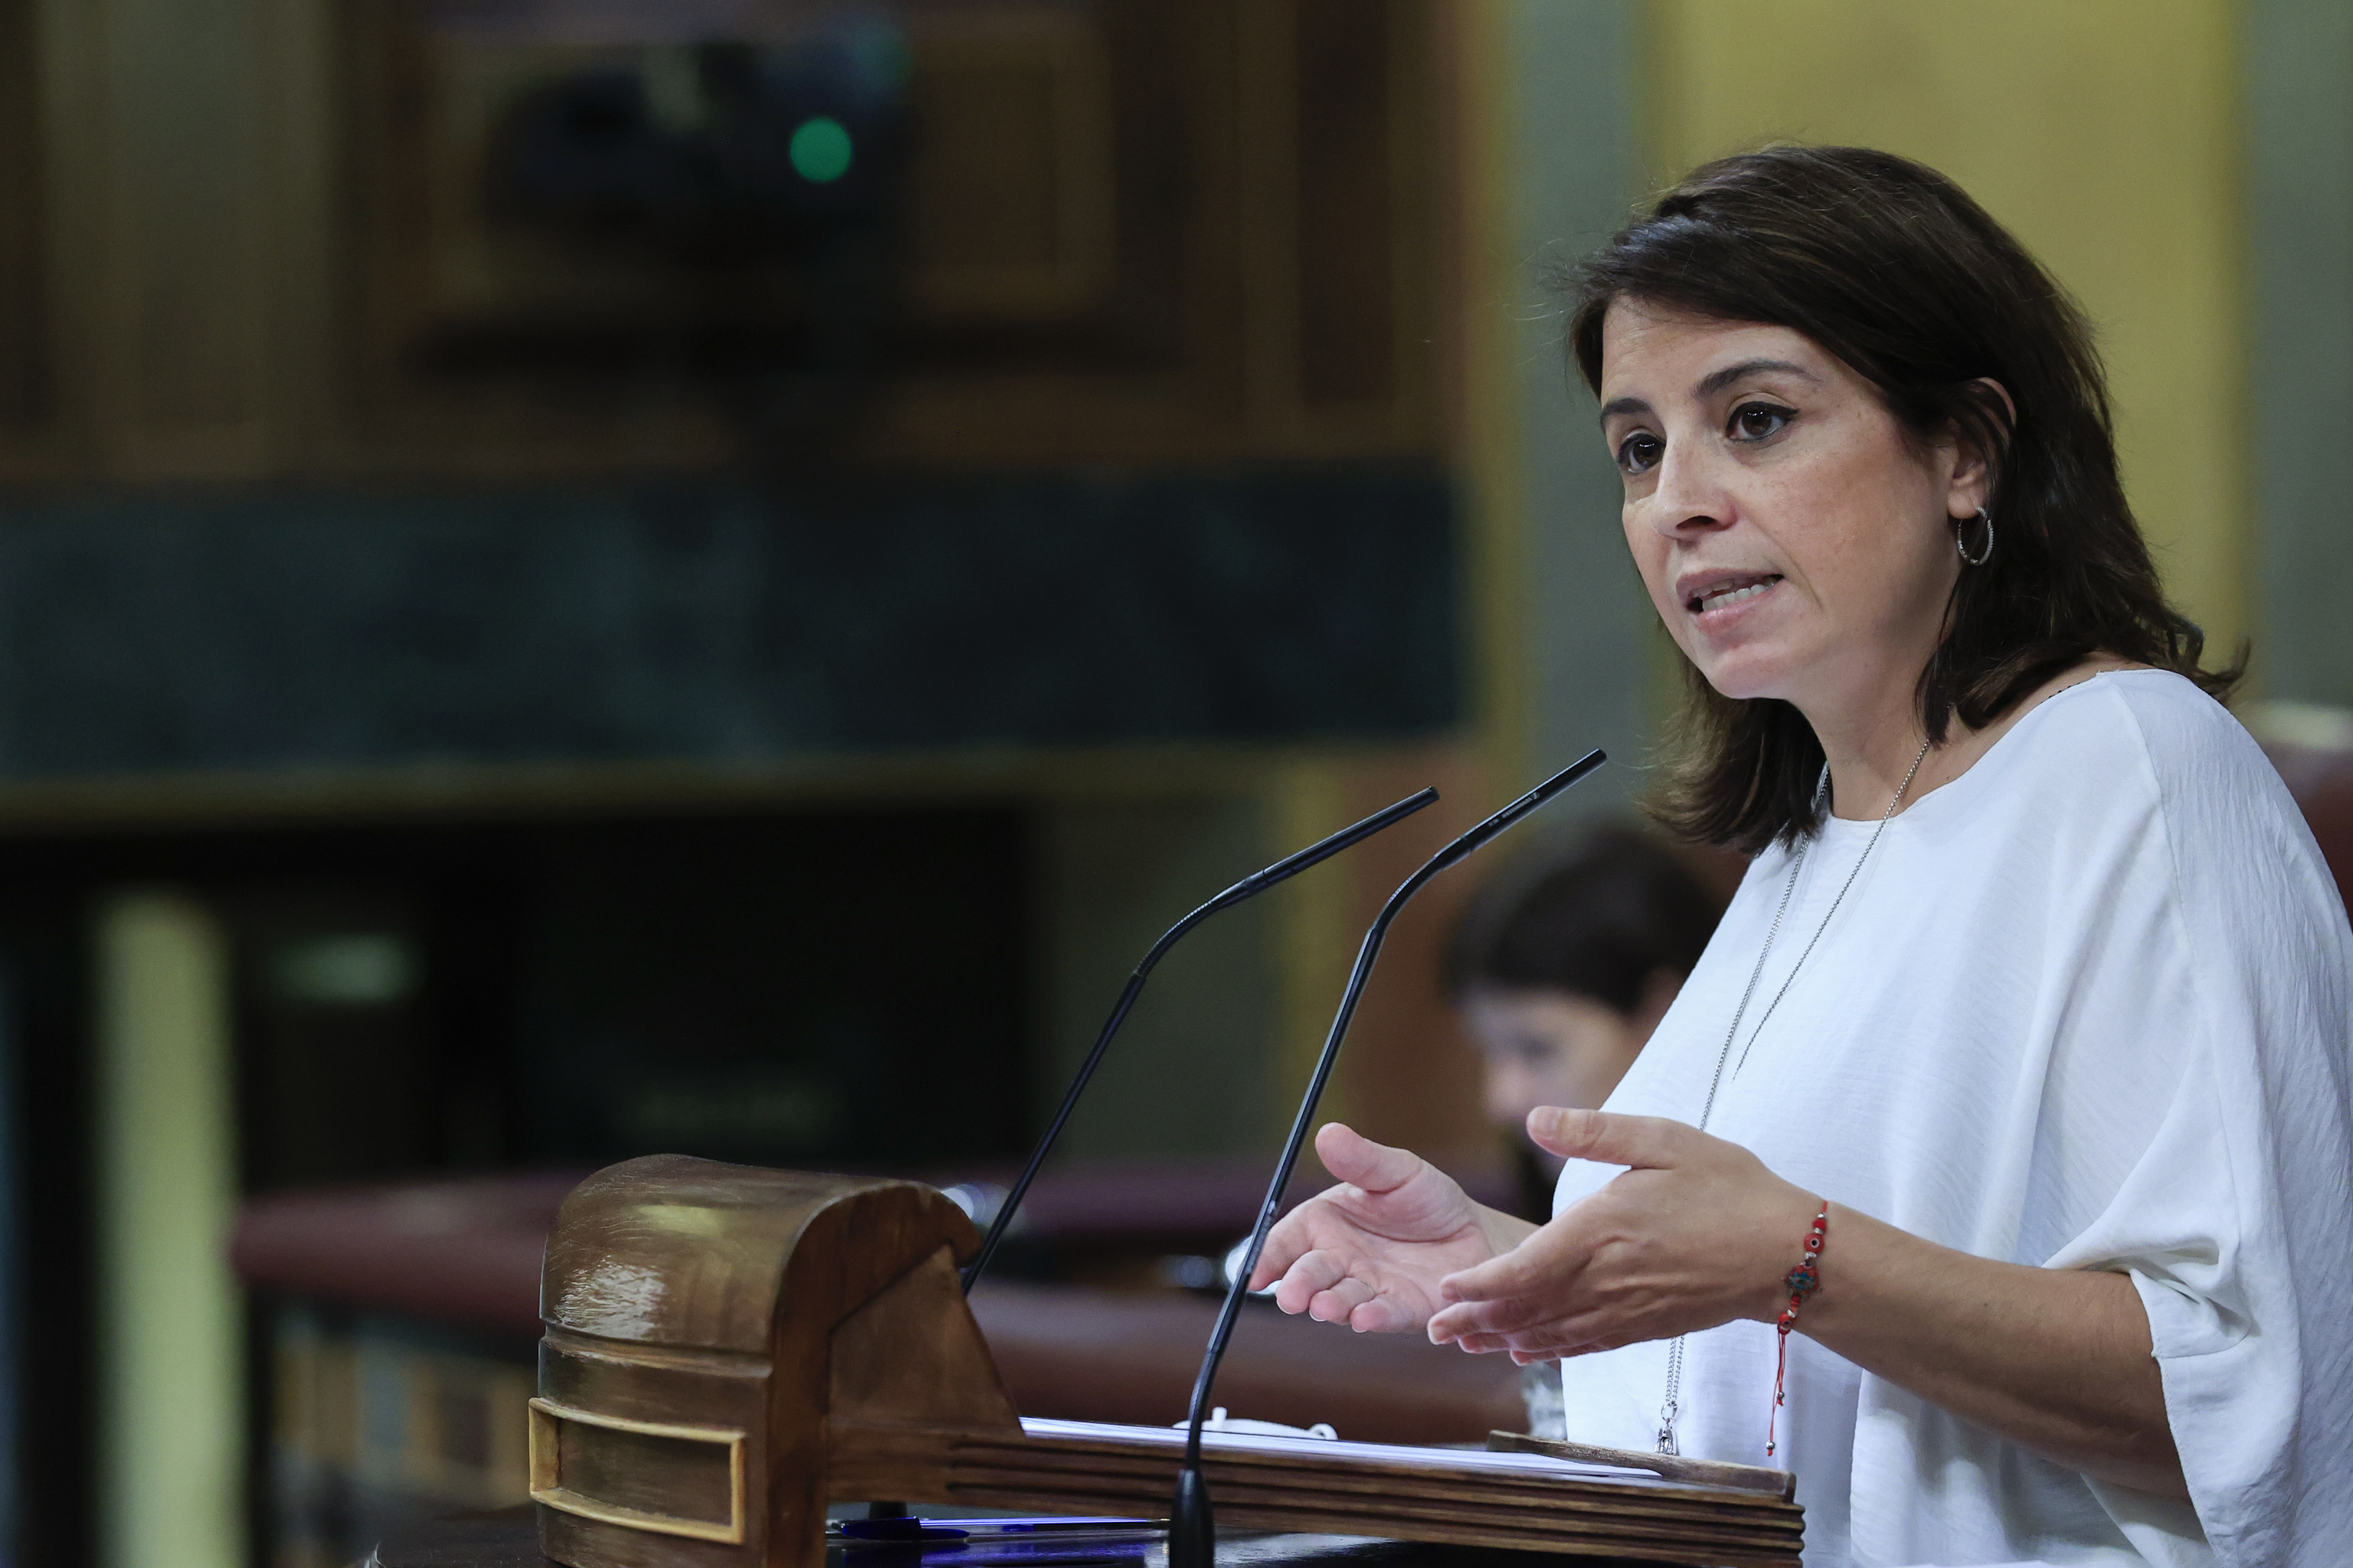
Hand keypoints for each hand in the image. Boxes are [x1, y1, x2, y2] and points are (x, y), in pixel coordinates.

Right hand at [1249, 1123, 1532, 1332]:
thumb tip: (1327, 1133)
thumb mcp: (1399, 1171)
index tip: (1254, 1276)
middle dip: (1298, 1287)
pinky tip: (1365, 1318)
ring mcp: (1367, 1289)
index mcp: (1325, 1224)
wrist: (1477, 1233)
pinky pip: (1382, 1316)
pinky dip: (1372, 1319)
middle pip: (1308, 1275)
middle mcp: (1339, 1260)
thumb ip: (1362, 1160)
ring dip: (1330, 1306)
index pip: (1285, 1242)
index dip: (1267, 1258)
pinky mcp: (1400, 1311)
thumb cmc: (1428, 1199)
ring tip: (1326, 1307)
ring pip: (1340, 1300)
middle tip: (1292, 1297)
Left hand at [1425, 1107, 1816, 1361]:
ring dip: (1505, 1340)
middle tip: (1433, 1330)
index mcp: (1603, 1230)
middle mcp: (1607, 1279)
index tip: (1446, 1289)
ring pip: (1553, 1332)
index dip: (1481, 1285)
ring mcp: (1627, 1309)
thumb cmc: (1728, 1188)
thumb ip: (1594, 1132)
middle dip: (1477, 1321)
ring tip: (1466, 1345)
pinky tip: (1529, 1352)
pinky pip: (1587, 1344)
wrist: (1787, 1252)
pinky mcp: (1645, 1325)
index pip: (1526, 1268)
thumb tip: (1534, 1117)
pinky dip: (1552, 1351)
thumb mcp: (1663, 1140)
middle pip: (1529, 1309)